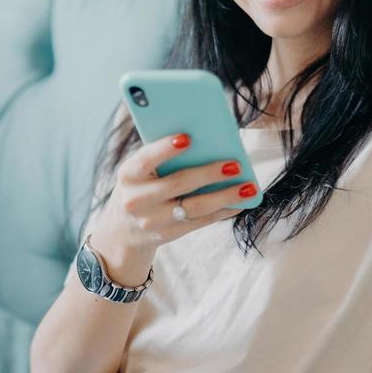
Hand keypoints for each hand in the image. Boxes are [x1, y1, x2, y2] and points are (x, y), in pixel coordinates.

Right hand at [89, 129, 257, 261]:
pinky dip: (223, 211)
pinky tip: (240, 202)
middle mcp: (137, 200)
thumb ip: (161, 157)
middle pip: (178, 184)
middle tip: (235, 164)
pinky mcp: (168, 234)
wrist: (123, 229)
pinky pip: (200, 221)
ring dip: (225, 196)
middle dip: (209, 173)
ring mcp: (152, 220)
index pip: (145, 160)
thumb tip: (206, 142)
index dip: (165, 149)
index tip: (188, 138)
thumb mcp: (139, 171)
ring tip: (249, 186)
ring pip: (195, 207)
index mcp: (128, 175)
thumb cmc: (140, 186)